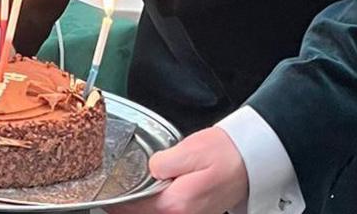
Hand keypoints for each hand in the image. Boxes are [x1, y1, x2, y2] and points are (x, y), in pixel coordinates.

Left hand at [109, 127, 249, 213]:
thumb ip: (162, 162)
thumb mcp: (189, 150)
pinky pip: (170, 212)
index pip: (134, 209)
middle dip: (127, 208)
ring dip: (142, 207)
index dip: (116, 204)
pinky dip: (156, 206)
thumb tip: (150, 170)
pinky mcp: (197, 212)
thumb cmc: (225, 152)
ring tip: (128, 196)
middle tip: (112, 199)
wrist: (252, 157)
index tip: (104, 197)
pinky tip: (150, 195)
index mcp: (176, 203)